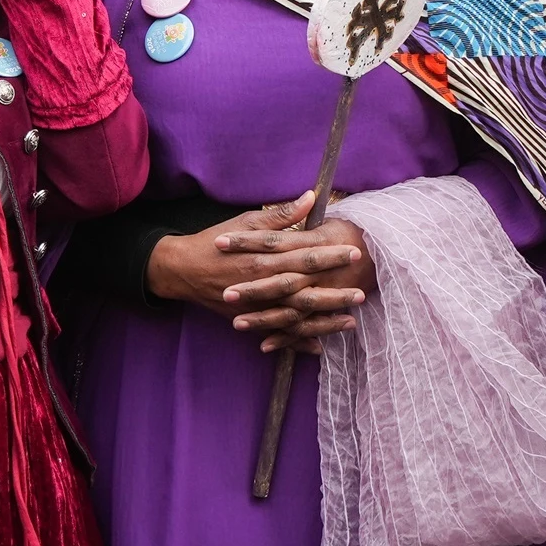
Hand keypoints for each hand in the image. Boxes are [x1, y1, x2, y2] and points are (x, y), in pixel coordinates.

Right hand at [145, 193, 370, 352]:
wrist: (183, 270)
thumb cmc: (217, 241)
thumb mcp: (247, 221)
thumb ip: (281, 214)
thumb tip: (312, 198)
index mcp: (264, 258)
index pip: (305, 257)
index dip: (331, 255)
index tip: (354, 252)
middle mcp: (263, 286)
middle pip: (305, 292)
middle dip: (335, 293)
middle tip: (362, 292)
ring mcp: (257, 307)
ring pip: (296, 318)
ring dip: (324, 321)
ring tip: (351, 322)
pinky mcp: (250, 320)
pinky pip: (278, 335)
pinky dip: (297, 343)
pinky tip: (320, 347)